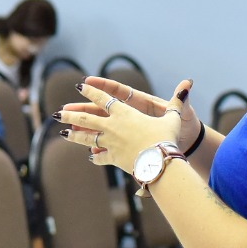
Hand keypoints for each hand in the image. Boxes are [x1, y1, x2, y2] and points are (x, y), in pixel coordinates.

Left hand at [57, 76, 193, 177]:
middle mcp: (112, 127)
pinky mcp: (113, 158)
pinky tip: (91, 157)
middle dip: (72, 114)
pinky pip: (101, 157)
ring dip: (74, 135)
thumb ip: (176, 102)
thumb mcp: (173, 118)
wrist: (160, 163)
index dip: (92, 91)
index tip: (80, 86)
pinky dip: (96, 156)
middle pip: (87, 118)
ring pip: (87, 137)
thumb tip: (188, 84)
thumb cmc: (167, 138)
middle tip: (58, 112)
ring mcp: (110, 143)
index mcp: (124, 113)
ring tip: (63, 133)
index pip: (103, 99)